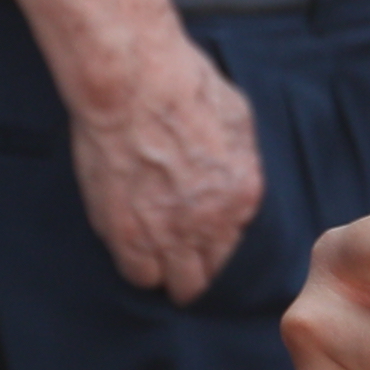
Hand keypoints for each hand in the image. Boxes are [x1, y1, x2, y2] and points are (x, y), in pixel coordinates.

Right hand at [68, 33, 265, 298]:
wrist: (134, 85)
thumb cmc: (183, 88)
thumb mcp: (236, 118)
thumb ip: (239, 158)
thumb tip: (236, 172)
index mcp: (242, 196)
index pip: (237, 249)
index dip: (216, 245)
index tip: (202, 239)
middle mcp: (210, 224)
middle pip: (209, 277)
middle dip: (196, 270)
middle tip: (179, 257)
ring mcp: (167, 234)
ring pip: (174, 284)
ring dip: (165, 271)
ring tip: (154, 255)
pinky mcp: (126, 234)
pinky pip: (137, 274)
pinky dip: (136, 265)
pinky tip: (131, 245)